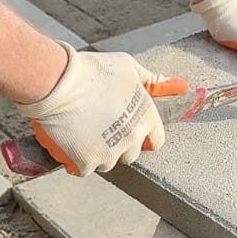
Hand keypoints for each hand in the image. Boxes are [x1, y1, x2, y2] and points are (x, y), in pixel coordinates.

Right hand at [16, 45, 188, 176]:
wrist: (58, 82)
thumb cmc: (93, 70)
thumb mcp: (129, 68)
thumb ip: (153, 80)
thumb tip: (178, 85)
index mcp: (146, 116)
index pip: (156, 140)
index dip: (144, 136)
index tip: (129, 130)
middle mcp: (132, 137)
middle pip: (131, 154)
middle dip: (120, 145)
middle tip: (102, 129)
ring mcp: (110, 152)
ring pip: (108, 163)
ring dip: (99, 155)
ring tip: (84, 135)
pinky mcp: (87, 162)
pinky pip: (85, 169)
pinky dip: (78, 162)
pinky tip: (71, 147)